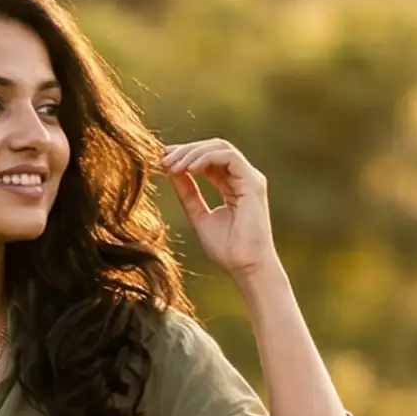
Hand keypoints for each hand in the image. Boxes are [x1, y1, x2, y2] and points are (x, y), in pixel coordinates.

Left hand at [161, 138, 278, 282]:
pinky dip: (206, 158)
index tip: (163, 160)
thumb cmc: (228, 249)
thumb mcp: (199, 216)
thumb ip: (188, 193)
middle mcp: (244, 178)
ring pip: (220, 148)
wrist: (246, 268)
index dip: (186, 155)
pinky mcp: (253, 182)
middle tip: (164, 158)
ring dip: (193, 152)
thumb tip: (172, 171)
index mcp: (233, 186)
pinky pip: (228, 157)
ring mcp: (250, 179)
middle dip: (187, 150)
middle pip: (214, 148)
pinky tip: (188, 169)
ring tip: (173, 165)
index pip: (209, 160)